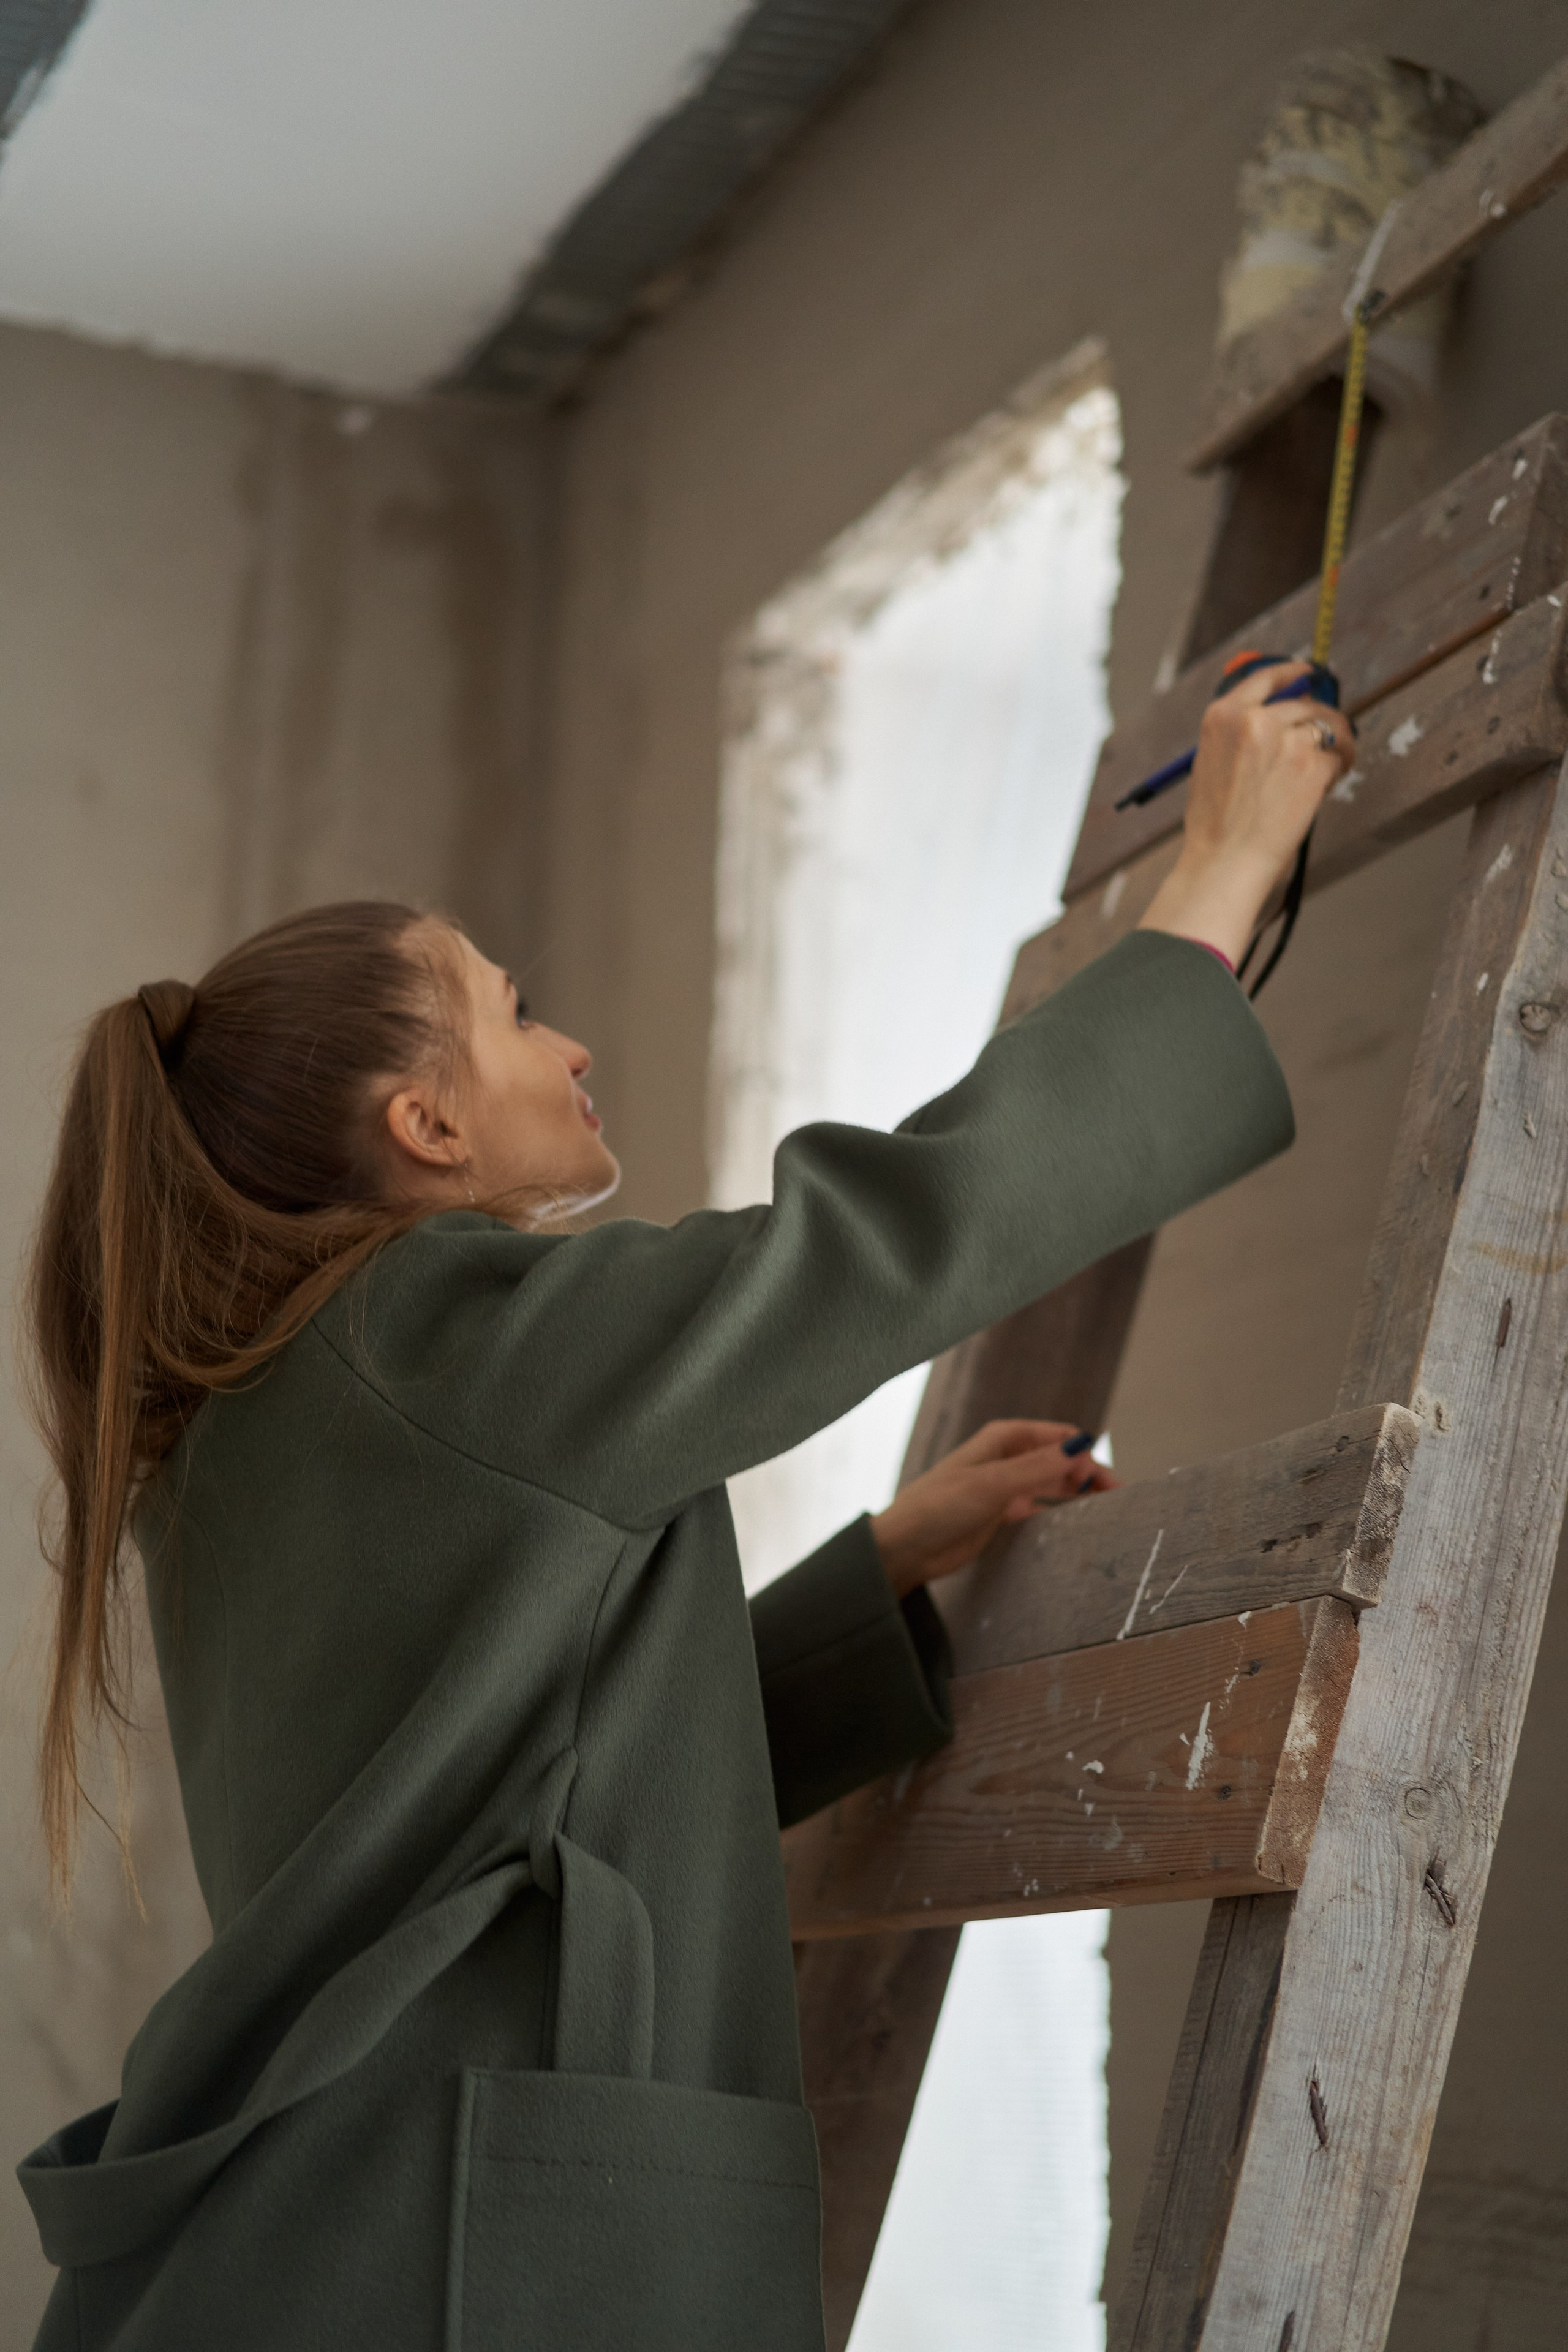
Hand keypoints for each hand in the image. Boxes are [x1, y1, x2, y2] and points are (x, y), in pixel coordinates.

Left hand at [869, 1419, 1114, 1597]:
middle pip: (1058, 1460)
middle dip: (1087, 1473)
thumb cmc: (939, 1507)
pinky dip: (1057, 1511)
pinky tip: (1075, 1522)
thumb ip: (1036, 1468)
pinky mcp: (999, 1514)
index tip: (1104, 1480)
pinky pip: (1038, 1507)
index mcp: (1002, 1440)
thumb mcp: (992, 1485)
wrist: (906, 1547)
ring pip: (1051, 1483)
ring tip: (1105, 1509)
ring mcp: (1003, 1487)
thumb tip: (1081, 1449)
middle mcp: (1005, 1459)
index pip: (1057, 1436)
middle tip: (1117, 1498)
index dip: (1083, 1452)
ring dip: (1075, 1492)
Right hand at [1137, 661, 1355, 966]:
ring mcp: (1287, 741)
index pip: (1266, 678)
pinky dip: (1339, 767)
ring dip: (1334, 743)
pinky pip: (1337, 755)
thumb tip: (1277, 716)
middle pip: (1304, 704)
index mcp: (1224, 716)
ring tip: (1329, 765)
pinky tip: (1328, 783)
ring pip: (1327, 726)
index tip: (1309, 673)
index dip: (1292, 673)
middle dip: (1317, 721)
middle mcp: (1256, 720)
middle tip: (1324, 739)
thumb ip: (1239, 733)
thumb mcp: (1210, 762)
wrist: (1225, 860)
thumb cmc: (1215, 823)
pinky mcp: (1313, 765)